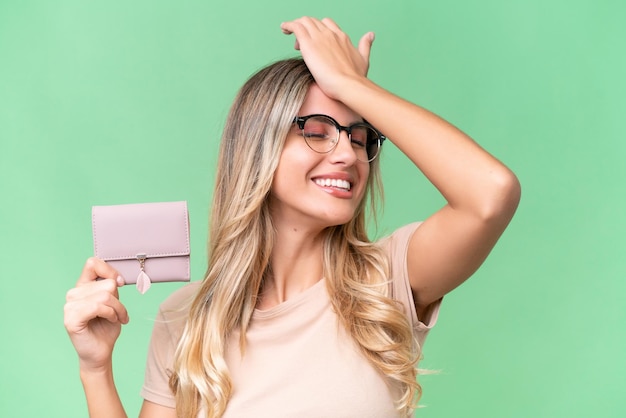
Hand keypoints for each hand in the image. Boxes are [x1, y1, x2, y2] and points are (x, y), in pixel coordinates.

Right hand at [64, 258, 128, 372]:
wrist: (101, 352)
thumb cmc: (106, 328)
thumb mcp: (113, 302)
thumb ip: (111, 287)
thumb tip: (118, 279)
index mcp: (82, 287)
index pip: (93, 263)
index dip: (110, 271)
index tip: (120, 283)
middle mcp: (73, 294)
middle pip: (107, 283)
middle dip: (119, 300)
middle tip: (120, 314)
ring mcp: (70, 306)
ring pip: (105, 296)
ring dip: (118, 309)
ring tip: (116, 318)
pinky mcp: (71, 319)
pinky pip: (98, 307)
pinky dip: (110, 314)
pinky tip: (110, 321)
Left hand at [280, 17, 373, 99]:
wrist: (349, 85)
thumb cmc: (356, 77)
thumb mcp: (363, 58)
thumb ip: (365, 45)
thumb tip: (371, 34)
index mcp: (341, 37)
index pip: (327, 24)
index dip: (319, 29)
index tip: (314, 41)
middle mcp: (330, 34)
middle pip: (314, 22)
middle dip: (306, 29)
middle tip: (300, 44)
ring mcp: (319, 37)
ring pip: (304, 21)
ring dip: (296, 26)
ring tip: (289, 34)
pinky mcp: (308, 44)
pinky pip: (295, 26)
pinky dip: (288, 25)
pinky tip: (283, 28)